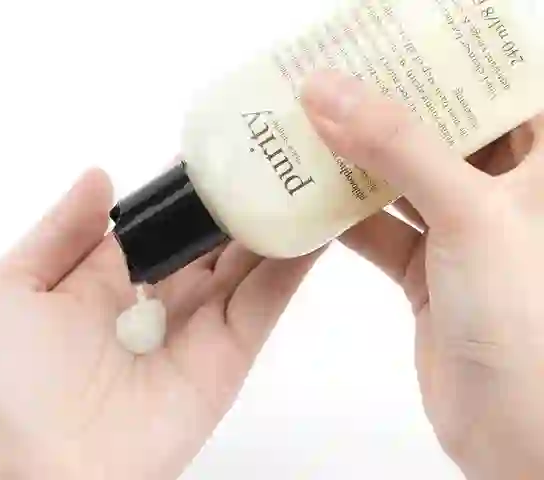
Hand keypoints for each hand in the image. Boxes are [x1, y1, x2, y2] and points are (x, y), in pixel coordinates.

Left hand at [0, 169, 320, 479]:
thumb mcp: (11, 288)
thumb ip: (60, 231)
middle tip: (279, 150)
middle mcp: (161, 297)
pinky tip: (314, 226)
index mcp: (111, 275)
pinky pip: (263, 305)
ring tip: (308, 175)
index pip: (164, 219)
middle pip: (214, 238)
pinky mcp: (225, 360)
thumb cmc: (3, 378)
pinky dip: (291, 267)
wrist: (28, 468)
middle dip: (243, 196)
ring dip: (276, 222)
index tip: (224, 140)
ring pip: (249, 265)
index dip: (191, 182)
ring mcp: (198, 328)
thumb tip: (100, 173)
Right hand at [302, 70, 543, 478]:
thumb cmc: (527, 322)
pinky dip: (344, 216)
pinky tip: (307, 199)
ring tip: (307, 128)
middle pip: (440, 126)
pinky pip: (380, 227)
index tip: (392, 37)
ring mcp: (464, 230)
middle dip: (385, 103)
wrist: (513, 429)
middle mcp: (508, 190)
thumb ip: (398, 146)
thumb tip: (330, 91)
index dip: (447, 56)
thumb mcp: (471, 212)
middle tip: (335, 76)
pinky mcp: (429, 268)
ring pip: (402, 177)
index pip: (499, 83)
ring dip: (354, 160)